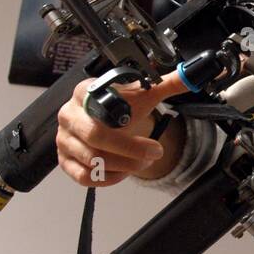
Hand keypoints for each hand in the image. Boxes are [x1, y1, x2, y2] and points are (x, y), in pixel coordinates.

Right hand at [56, 70, 192, 186]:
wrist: (107, 120)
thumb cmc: (122, 106)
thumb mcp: (144, 95)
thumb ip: (167, 84)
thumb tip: (190, 75)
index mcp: (85, 92)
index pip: (98, 107)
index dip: (124, 121)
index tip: (149, 135)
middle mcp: (69, 115)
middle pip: (95, 136)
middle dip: (130, 149)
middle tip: (154, 153)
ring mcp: (64, 139)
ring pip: (91, 159)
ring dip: (123, 165)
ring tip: (142, 162)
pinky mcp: (64, 160)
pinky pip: (83, 176)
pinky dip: (107, 178)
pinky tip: (123, 172)